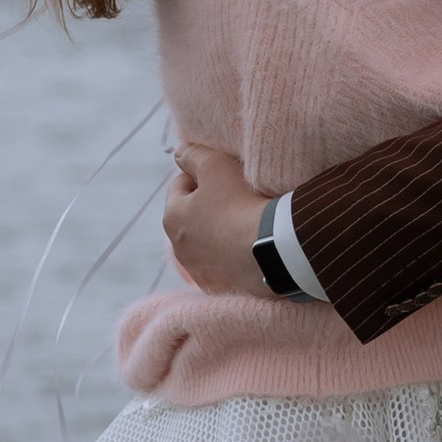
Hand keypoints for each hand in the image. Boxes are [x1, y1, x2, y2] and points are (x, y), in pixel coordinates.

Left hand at [164, 140, 270, 294]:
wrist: (270, 251)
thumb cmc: (240, 203)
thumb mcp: (216, 166)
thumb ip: (194, 155)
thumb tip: (179, 153)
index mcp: (172, 216)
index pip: (180, 185)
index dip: (200, 174)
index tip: (223, 173)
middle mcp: (177, 248)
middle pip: (192, 216)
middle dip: (208, 205)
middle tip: (237, 196)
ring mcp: (197, 272)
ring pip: (206, 243)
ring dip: (219, 233)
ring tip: (246, 224)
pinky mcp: (219, 288)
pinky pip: (222, 266)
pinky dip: (231, 257)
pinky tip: (249, 248)